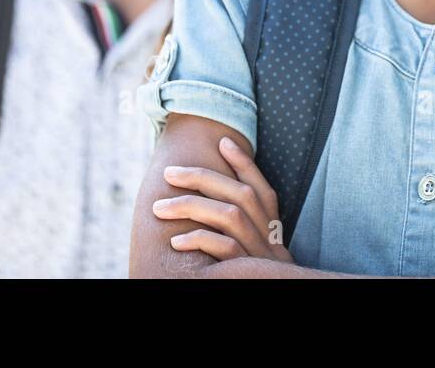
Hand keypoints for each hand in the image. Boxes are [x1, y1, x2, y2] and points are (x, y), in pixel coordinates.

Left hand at [153, 136, 292, 263]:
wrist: (276, 293)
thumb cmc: (256, 274)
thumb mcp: (255, 246)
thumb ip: (241, 222)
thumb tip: (208, 195)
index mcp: (273, 224)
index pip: (261, 185)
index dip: (244, 162)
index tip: (222, 140)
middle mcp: (269, 235)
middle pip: (240, 194)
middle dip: (202, 178)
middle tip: (168, 173)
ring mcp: (259, 252)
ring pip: (229, 216)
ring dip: (191, 206)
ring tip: (159, 208)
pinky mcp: (245, 270)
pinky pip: (224, 249)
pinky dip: (199, 241)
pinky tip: (176, 243)